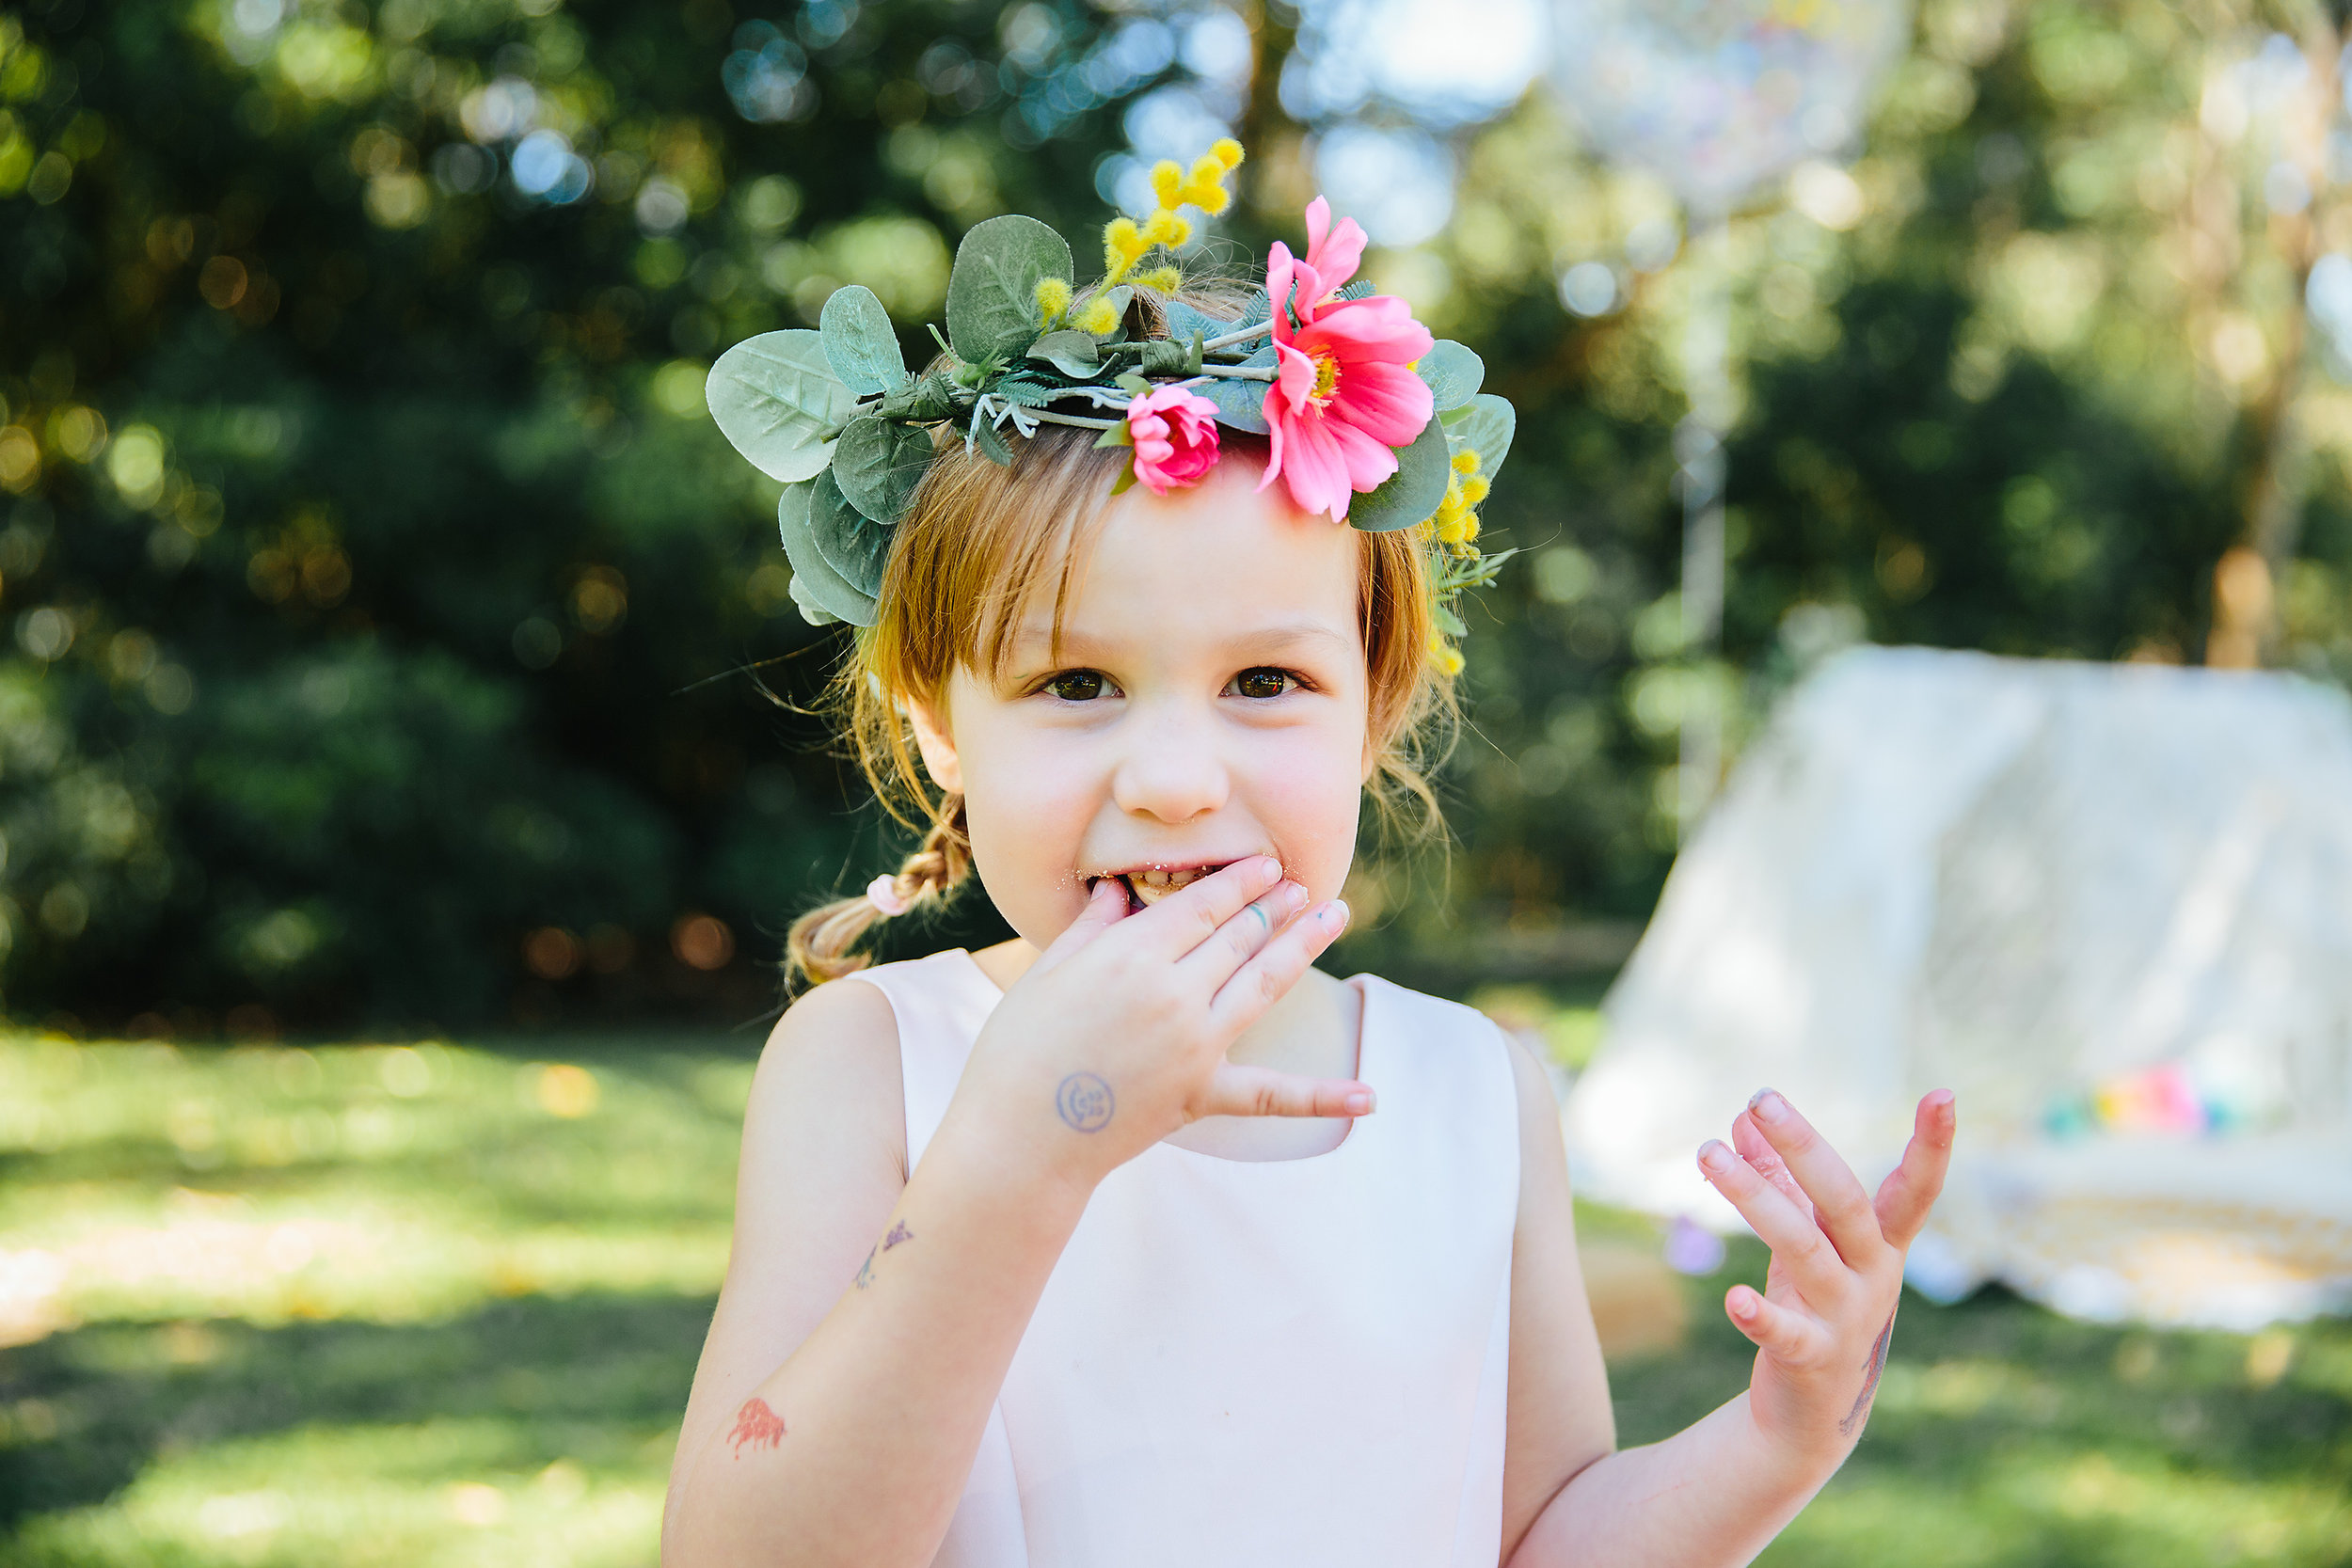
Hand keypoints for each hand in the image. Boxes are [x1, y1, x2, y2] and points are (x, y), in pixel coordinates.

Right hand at [948, 856, 1364, 1191]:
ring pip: (1264, 983)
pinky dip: (1321, 1097)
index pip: (1202, 906)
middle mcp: (1173, 992)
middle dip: (1275, 904)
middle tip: (1304, 882)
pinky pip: (1272, 1094)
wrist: (1016, 1137)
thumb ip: (1092, 927)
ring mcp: (1194, 1045)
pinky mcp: (1201, 1096)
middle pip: (1239, 936)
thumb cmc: (1017, 1050)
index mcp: (1131, 954)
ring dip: (1304, 945)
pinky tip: (1368, 1096)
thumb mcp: (1046, 972)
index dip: (1240, 881)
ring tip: (1335, 915)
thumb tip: (1118, 890)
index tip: (1267, 863)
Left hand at [1697, 1087, 1955, 1463]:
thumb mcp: (1804, 1240)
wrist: (1813, 1413)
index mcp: (1880, 1245)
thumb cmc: (1813, 1307)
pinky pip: (1786, 1333)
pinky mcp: (1810, 1358)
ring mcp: (1844, 1319)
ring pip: (1802, 1247)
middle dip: (1805, 1147)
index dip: (1932, 1145)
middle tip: (1762, 1099)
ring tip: (1706, 1152)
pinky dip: (1760, 1316)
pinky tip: (1734, 1298)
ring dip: (1753, 1196)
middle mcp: (1872, 1277)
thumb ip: (1777, 1178)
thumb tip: (1744, 1116)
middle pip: (1843, 1203)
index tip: (1945, 1092)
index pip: (1914, 1189)